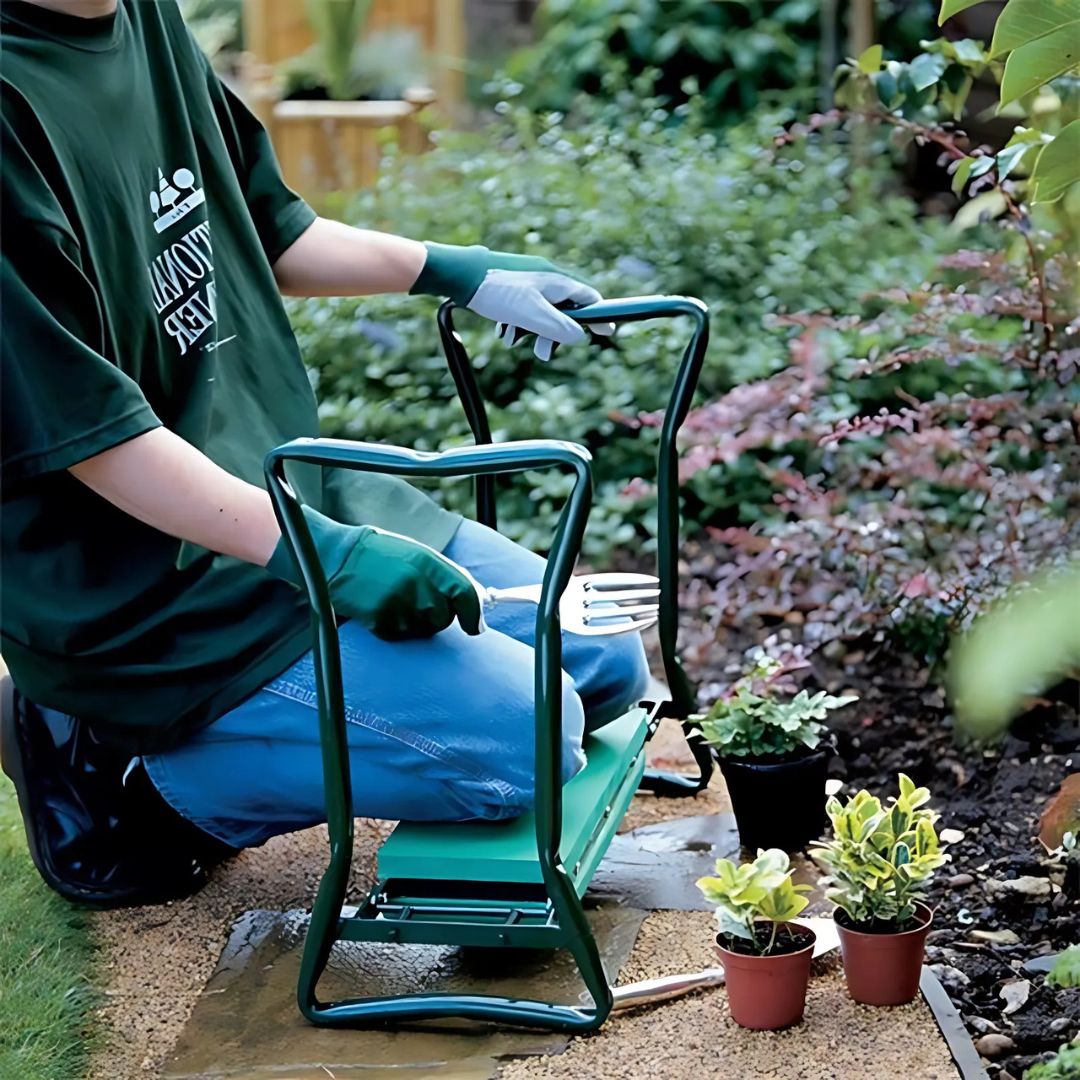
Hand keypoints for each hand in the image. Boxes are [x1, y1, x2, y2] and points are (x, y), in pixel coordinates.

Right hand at [267, 507, 483, 639]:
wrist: (338, 557)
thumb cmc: (382, 556)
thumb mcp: (418, 556)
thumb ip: (446, 578)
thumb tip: (475, 608)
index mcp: (430, 563)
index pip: (465, 594)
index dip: (473, 614)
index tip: (474, 626)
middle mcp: (417, 583)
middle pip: (444, 618)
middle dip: (436, 617)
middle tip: (415, 601)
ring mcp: (398, 602)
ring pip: (421, 630)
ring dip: (413, 622)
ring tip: (394, 599)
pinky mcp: (380, 619)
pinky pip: (398, 635)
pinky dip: (392, 627)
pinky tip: (380, 608)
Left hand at [410, 242, 613, 360]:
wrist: (459, 275)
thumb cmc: (497, 292)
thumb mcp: (532, 315)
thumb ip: (558, 327)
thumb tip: (580, 337)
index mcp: (556, 281)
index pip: (589, 299)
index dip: (599, 317)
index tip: (606, 332)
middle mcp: (545, 278)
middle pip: (564, 310)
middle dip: (554, 333)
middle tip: (542, 352)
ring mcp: (528, 281)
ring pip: (541, 312)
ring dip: (530, 331)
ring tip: (512, 337)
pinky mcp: (511, 286)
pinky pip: (523, 309)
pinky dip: (516, 323)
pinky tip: (502, 329)